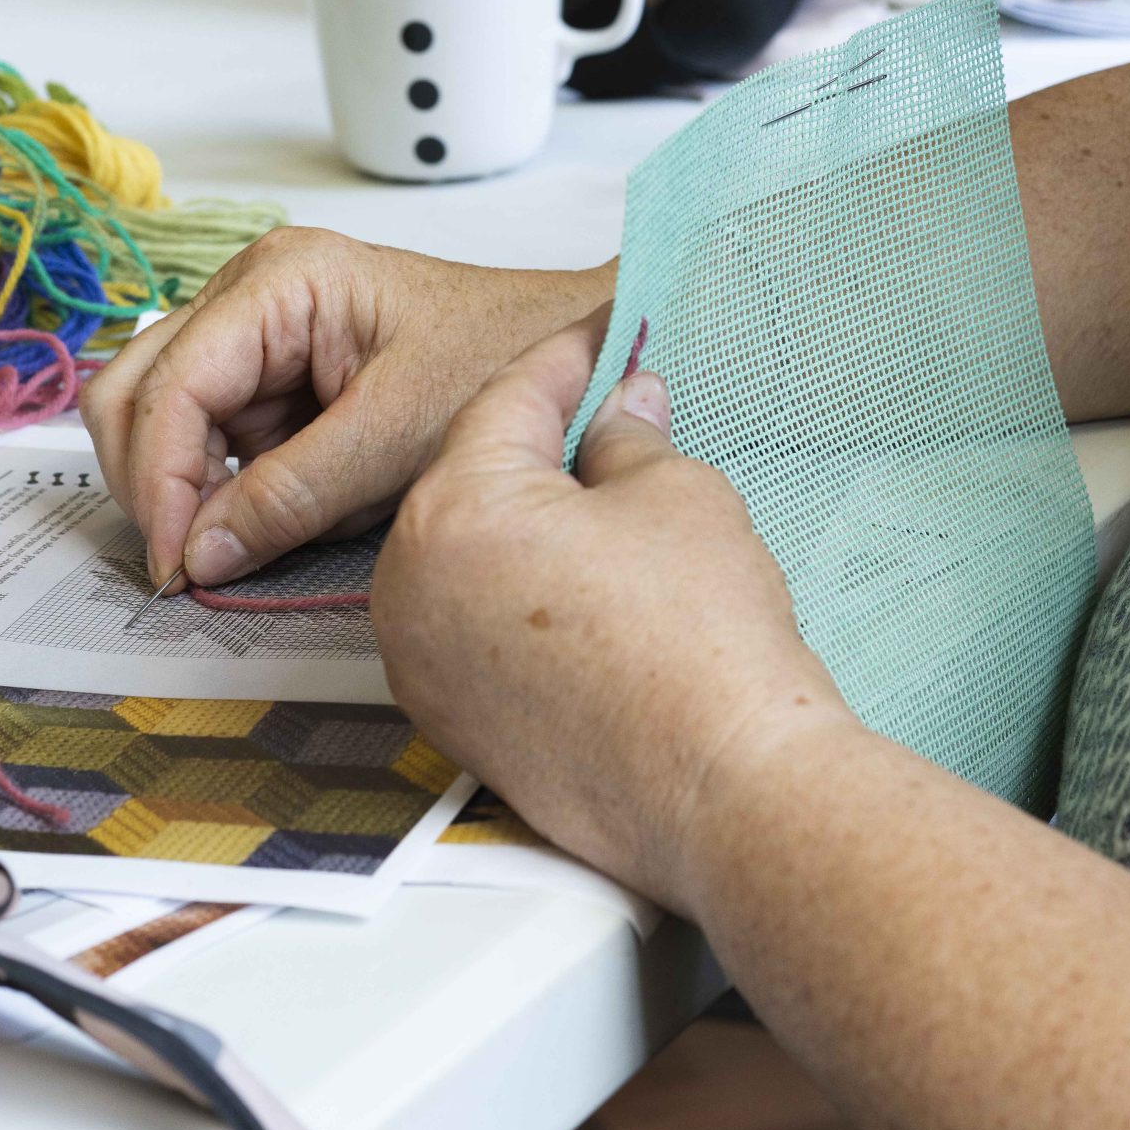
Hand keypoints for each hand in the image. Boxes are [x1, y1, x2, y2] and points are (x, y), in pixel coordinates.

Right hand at [80, 226, 610, 590]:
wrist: (574, 348)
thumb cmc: (505, 357)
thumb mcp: (399, 437)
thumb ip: (291, 496)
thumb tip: (197, 554)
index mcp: (281, 279)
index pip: (170, 385)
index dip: (160, 481)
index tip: (175, 563)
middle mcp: (253, 292)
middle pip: (138, 392)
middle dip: (156, 481)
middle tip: (192, 562)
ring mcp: (261, 333)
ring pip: (168, 421)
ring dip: (196, 486)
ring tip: (255, 534)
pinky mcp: (279, 376)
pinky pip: (221, 441)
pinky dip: (236, 486)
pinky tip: (292, 508)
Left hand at [373, 310, 853, 914]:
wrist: (721, 789)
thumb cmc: (700, 643)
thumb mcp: (676, 494)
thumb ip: (628, 438)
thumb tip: (620, 409)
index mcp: (455, 508)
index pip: (507, 398)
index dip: (568, 359)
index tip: (603, 341)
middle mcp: (408, 585)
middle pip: (469, 478)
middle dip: (538, 445)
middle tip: (609, 416)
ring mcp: (419, 663)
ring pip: (464, 555)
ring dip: (522, 524)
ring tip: (604, 507)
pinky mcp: (447, 722)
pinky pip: (468, 625)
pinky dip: (512, 595)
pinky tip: (583, 592)